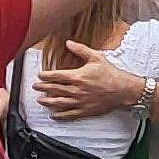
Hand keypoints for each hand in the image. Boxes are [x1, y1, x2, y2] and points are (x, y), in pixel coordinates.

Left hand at [35, 50, 150, 116]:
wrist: (123, 90)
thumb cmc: (110, 73)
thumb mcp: (95, 57)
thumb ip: (80, 49)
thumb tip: (68, 42)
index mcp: (77, 76)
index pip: (56, 76)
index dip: (45, 76)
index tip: (39, 75)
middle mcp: (76, 90)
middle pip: (54, 89)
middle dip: (43, 88)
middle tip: (35, 87)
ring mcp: (80, 102)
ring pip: (59, 103)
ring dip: (47, 102)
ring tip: (40, 100)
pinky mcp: (85, 111)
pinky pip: (69, 115)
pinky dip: (59, 115)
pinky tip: (53, 115)